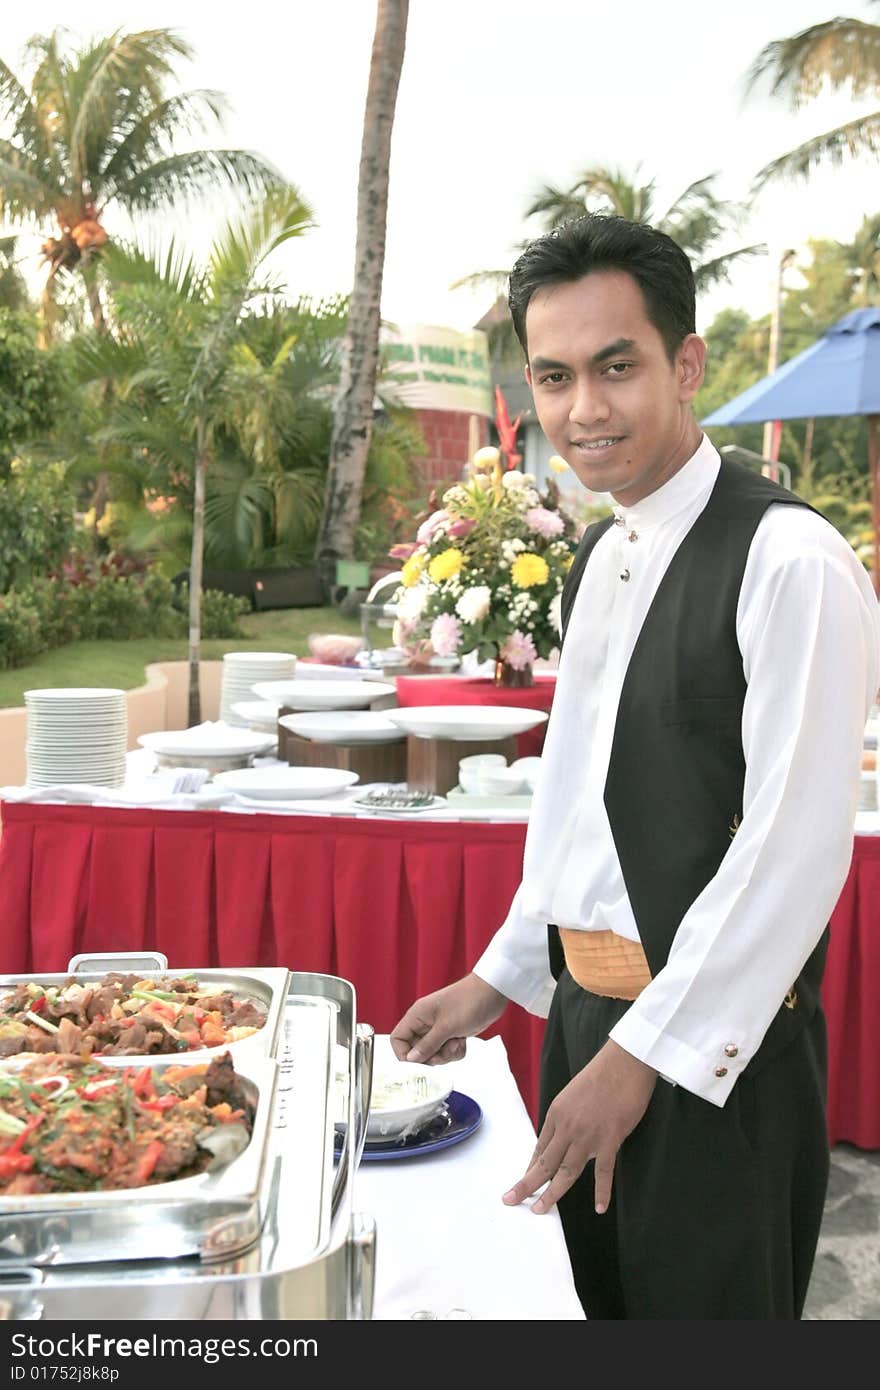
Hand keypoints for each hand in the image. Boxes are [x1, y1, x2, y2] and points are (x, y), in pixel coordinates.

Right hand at [390, 973, 507, 1064]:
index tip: (418, 1063)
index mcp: (417, 1015)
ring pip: (433, 1053)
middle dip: (432, 1056)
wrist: (492, 993)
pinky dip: (455, 1051)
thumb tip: (410, 1060)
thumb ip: (427, 1045)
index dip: (404, 1054)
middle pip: (416, 1050)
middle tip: (445, 1050)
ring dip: (446, 1054)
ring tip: (457, 1041)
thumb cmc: (468, 1002)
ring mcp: (439, 1029)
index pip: (398, 1039)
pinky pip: (447, 1051)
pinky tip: (463, 1040)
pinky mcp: (452, 1033)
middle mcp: (425, 1022)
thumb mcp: (446, 1027)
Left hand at [503, 1040, 657, 1215]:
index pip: (540, 1147)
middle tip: (511, 1201)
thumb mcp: (572, 1094)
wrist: (624, 1062)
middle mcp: (567, 1127)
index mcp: (556, 1113)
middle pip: (544, 1163)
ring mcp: (588, 1136)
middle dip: (526, 1185)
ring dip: (552, 1194)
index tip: (522, 1182)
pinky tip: (600, 1208)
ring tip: (540, 1210)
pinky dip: (602, 1192)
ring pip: (566, 1171)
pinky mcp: (610, 1140)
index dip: (531, 1167)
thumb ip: (566, 1117)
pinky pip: (604, 1172)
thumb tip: (564, 1136)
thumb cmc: (601, 1074)